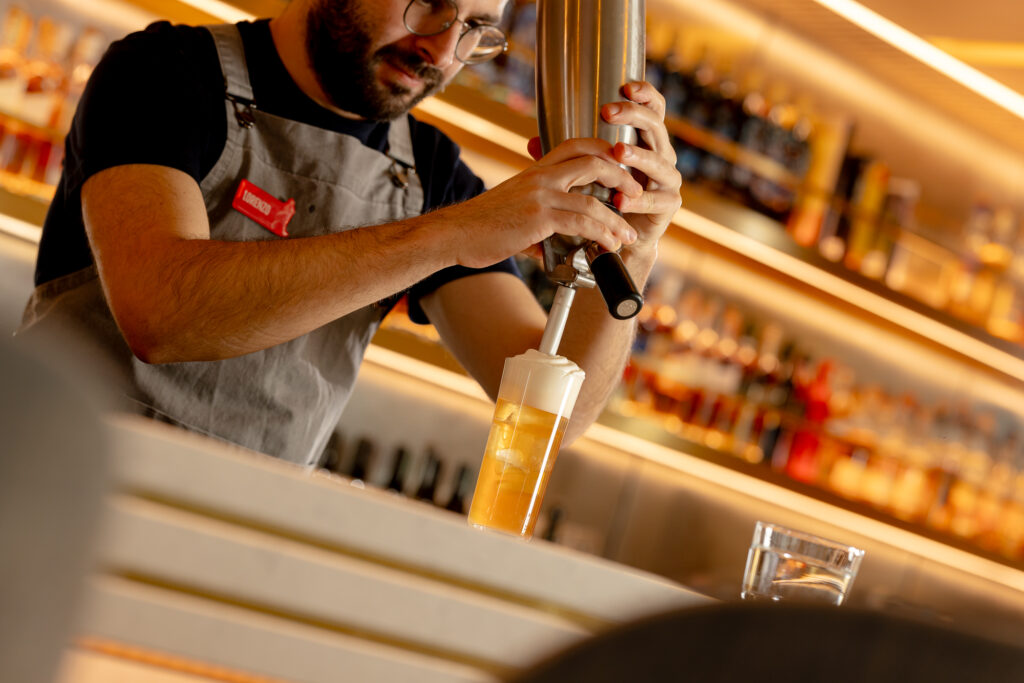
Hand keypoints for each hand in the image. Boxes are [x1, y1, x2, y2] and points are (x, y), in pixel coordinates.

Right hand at [432, 138, 643, 268]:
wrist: (454, 235)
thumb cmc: (480, 227)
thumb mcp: (512, 213)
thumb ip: (537, 224)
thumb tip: (547, 246)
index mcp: (535, 171)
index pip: (576, 146)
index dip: (604, 151)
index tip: (620, 169)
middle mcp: (540, 177)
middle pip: (593, 162)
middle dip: (622, 178)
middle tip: (636, 194)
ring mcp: (540, 196)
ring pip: (592, 201)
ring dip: (616, 220)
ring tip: (627, 235)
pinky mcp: (538, 219)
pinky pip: (581, 224)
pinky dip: (601, 235)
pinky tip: (609, 246)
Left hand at [526, 81, 681, 258]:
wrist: (621, 238)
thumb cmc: (604, 199)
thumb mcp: (583, 174)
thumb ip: (564, 159)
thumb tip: (532, 142)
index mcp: (645, 141)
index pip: (652, 109)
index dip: (643, 94)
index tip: (625, 86)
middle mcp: (662, 155)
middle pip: (656, 126)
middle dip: (633, 117)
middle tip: (609, 113)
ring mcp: (668, 180)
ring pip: (659, 161)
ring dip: (639, 156)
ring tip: (619, 153)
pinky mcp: (669, 205)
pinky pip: (656, 200)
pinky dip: (639, 199)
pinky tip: (622, 200)